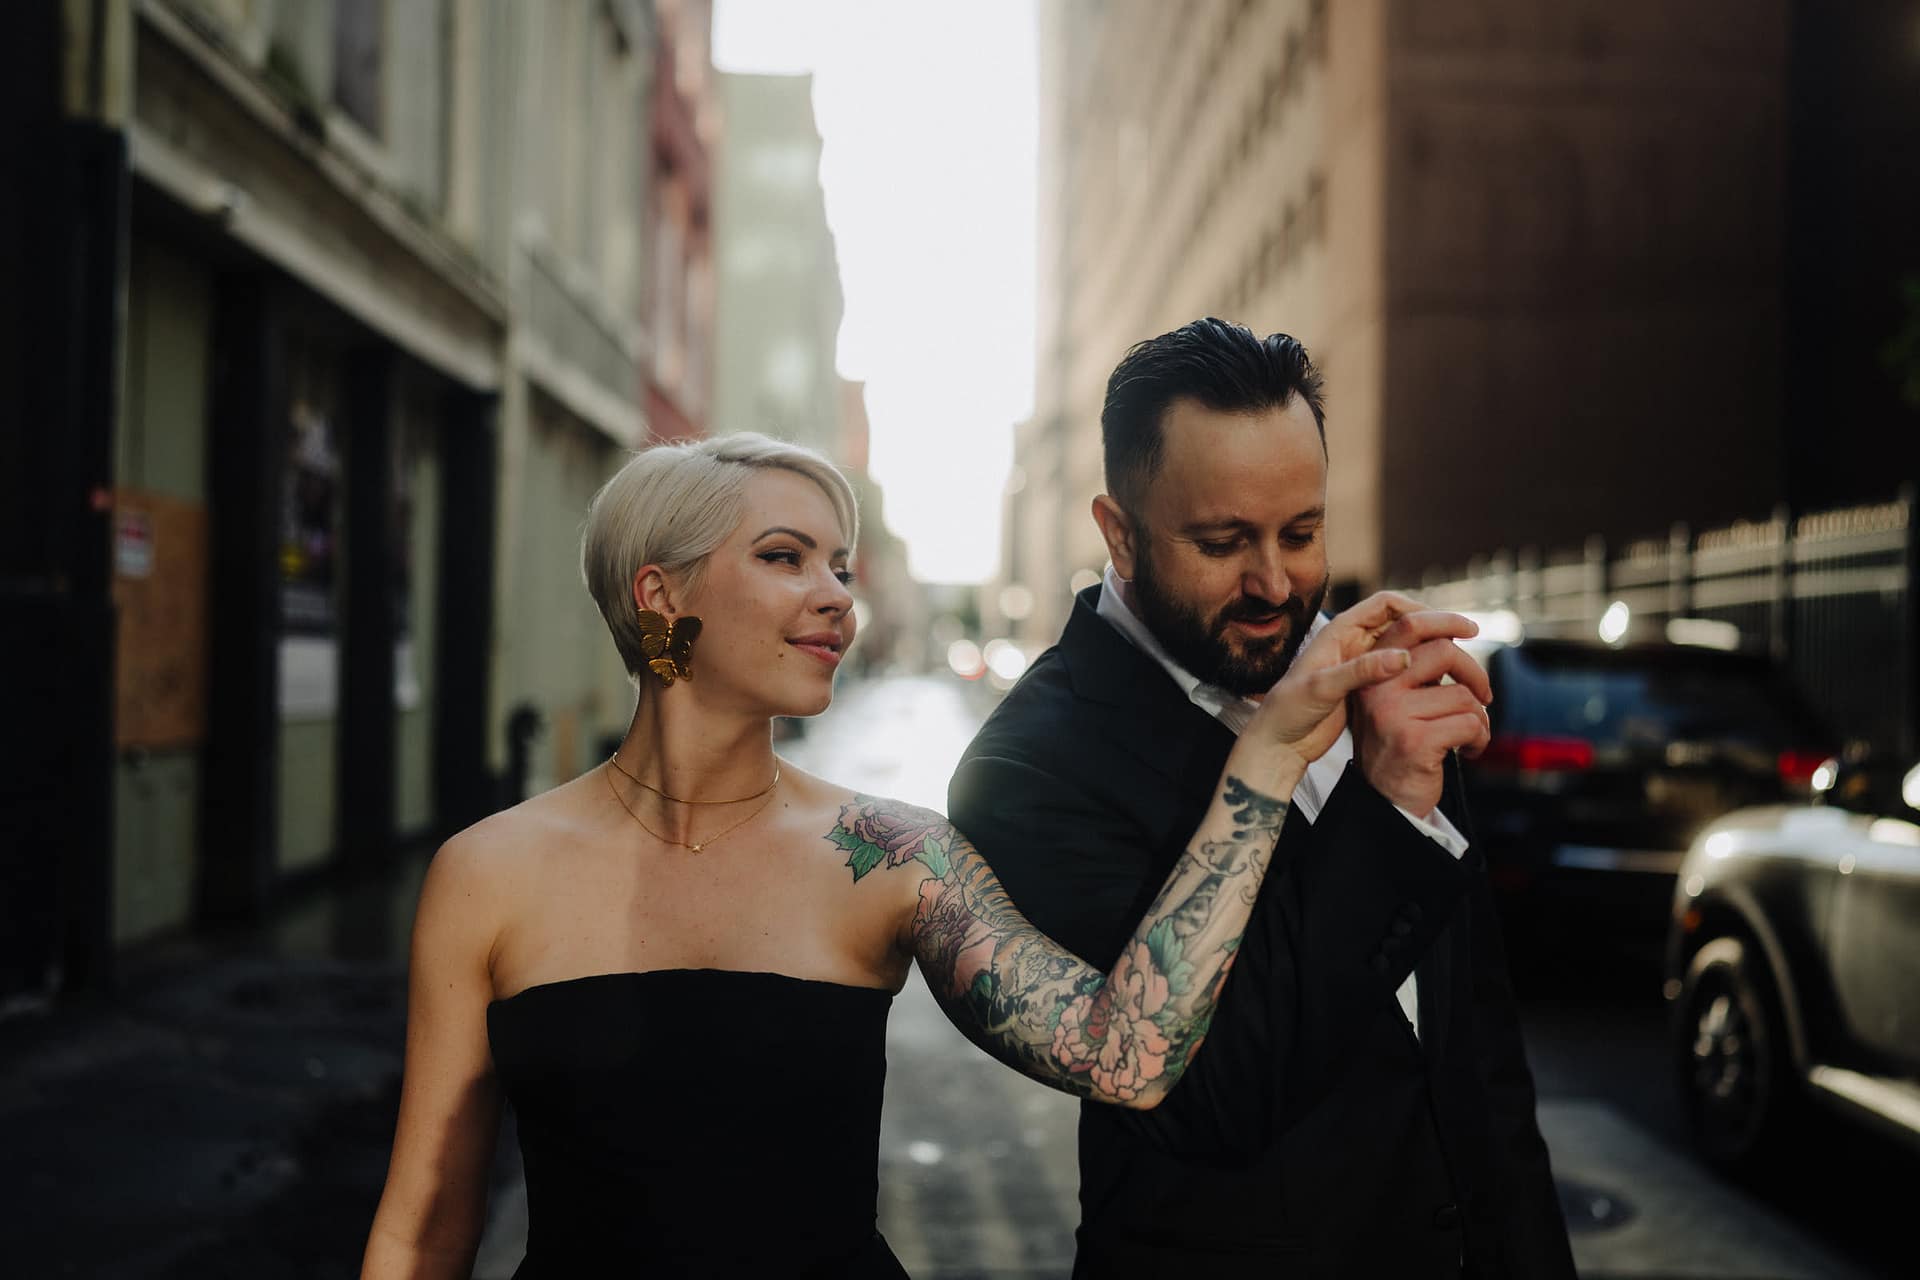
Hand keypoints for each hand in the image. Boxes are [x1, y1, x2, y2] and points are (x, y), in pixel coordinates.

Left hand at [1247, 592, 1475, 766]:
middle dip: (1436, 625)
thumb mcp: (1322, 690)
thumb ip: (1360, 672)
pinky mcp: (1367, 685)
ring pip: (1407, 644)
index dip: (1422, 608)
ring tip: (1464, 660)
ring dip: (1434, 648)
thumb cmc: (1289, 713)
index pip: (1388, 604)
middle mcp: (1353, 641)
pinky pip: (1403, 668)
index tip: (1452, 623)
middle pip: (1403, 621)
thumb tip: (1402, 657)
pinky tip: (1444, 683)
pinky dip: (1425, 670)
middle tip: (1470, 635)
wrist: (1278, 742)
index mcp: (1340, 631)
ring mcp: (1362, 662)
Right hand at [1349, 622, 1492, 817]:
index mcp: (1372, 673)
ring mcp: (1393, 714)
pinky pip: (1469, 724)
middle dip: (1475, 674)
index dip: (1446, 620)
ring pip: (1463, 695)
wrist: (1385, 800)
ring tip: (1471, 735)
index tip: (1472, 628)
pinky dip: (1480, 739)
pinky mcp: (1415, 741)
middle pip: (1444, 652)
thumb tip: (1451, 634)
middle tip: (1484, 696)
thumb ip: (1414, 671)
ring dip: (1480, 718)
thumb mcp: (1394, 701)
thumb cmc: (1399, 747)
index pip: (1408, 627)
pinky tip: (1470, 751)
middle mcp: (1376, 689)